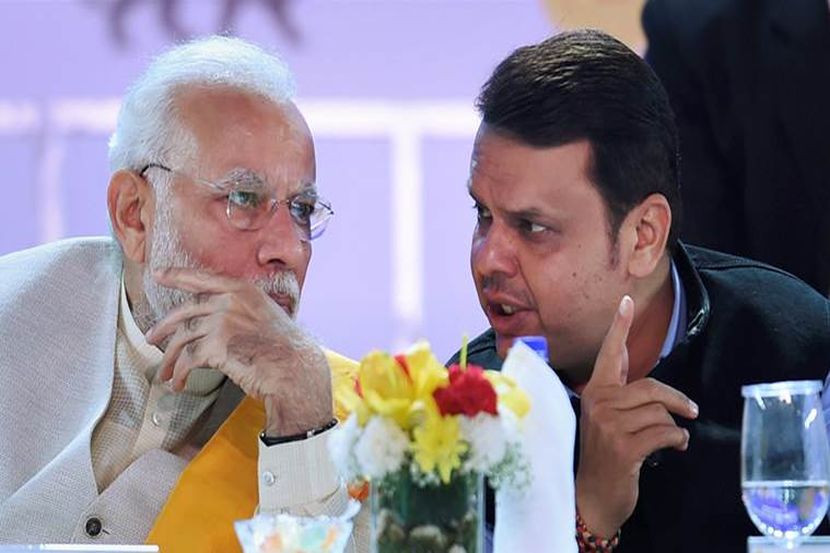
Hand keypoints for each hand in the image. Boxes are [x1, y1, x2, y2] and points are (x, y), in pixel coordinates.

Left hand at [144, 268, 332, 436]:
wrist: (294, 367)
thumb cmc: (285, 347)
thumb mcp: (264, 314)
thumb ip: (240, 310)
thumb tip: (214, 320)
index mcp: (242, 290)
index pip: (202, 279)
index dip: (177, 276)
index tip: (159, 274)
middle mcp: (229, 301)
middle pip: (185, 311)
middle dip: (164, 327)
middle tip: (152, 338)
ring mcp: (221, 321)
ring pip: (183, 337)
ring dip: (170, 358)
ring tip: (166, 372)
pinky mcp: (216, 345)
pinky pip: (188, 358)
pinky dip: (180, 372)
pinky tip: (179, 382)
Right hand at [575, 295, 698, 537]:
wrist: (593, 497)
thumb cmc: (604, 457)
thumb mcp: (607, 420)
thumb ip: (620, 393)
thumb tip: (640, 370)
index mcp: (595, 392)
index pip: (610, 354)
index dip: (619, 327)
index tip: (626, 301)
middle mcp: (599, 403)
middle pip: (650, 387)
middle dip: (676, 400)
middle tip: (691, 411)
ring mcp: (609, 425)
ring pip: (659, 411)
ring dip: (674, 427)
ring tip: (674, 439)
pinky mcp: (623, 446)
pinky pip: (664, 432)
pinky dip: (676, 440)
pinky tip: (673, 448)